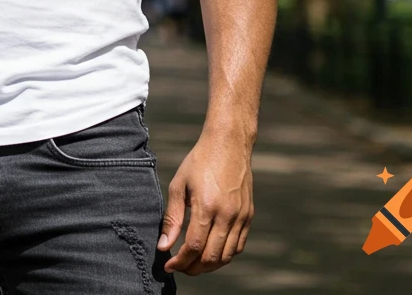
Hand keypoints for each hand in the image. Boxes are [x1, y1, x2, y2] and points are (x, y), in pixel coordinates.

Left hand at [157, 125, 254, 275]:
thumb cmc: (199, 161)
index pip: (194, 247)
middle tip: (180, 267)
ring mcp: (241, 216)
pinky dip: (225, 256)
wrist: (228, 143)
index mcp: (206, 206)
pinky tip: (211, 252)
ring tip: (193, 263)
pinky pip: (238, 246)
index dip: (180, 261)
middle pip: (211, 257)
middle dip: (193, 268)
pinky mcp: (248, 215)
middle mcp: (227, 214)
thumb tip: (163, 245)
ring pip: (226, 256)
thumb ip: (172, 218)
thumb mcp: (179, 184)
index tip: (168, 264)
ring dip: (209, 266)